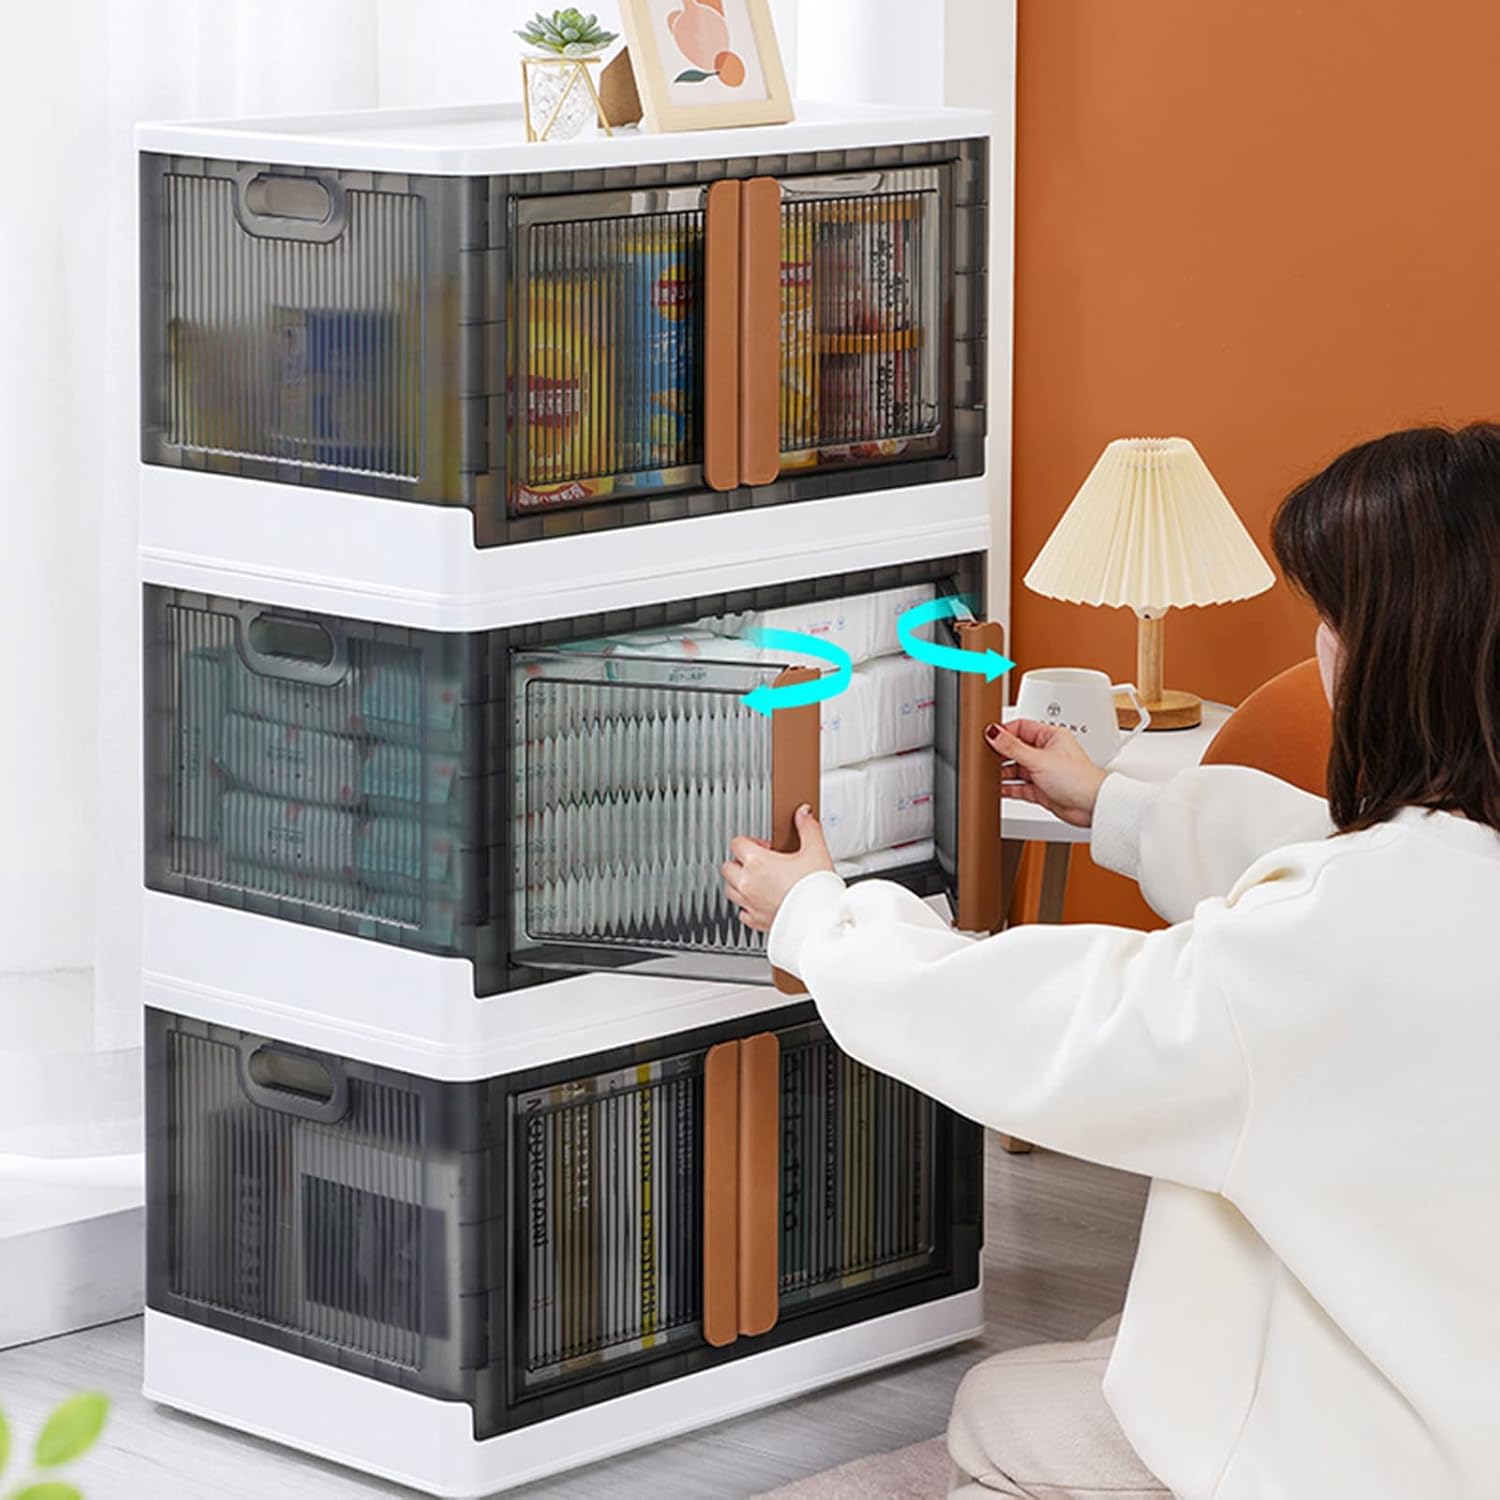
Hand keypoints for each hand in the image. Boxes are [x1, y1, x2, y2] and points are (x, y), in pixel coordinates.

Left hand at [722, 805, 834, 932]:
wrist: (820, 922)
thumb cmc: (817, 890)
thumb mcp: (816, 851)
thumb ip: (808, 828)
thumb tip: (803, 814)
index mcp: (758, 863)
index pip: (737, 843)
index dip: (750, 842)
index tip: (764, 846)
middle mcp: (748, 883)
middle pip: (728, 866)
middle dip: (741, 862)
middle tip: (761, 862)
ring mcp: (750, 904)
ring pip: (730, 889)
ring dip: (740, 883)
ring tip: (759, 881)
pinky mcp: (756, 922)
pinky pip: (741, 912)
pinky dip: (747, 905)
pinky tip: (762, 901)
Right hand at [986, 718, 1106, 828]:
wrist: (1092, 806)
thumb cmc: (1077, 779)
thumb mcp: (1038, 759)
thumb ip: (1012, 747)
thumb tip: (993, 732)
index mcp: (1050, 736)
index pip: (1020, 727)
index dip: (1004, 732)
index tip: (988, 737)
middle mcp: (1047, 752)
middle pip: (1016, 748)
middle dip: (1001, 754)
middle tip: (985, 758)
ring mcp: (1043, 771)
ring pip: (1016, 768)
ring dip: (1003, 772)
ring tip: (989, 774)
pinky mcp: (1041, 790)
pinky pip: (1018, 786)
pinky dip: (1007, 787)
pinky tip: (998, 788)